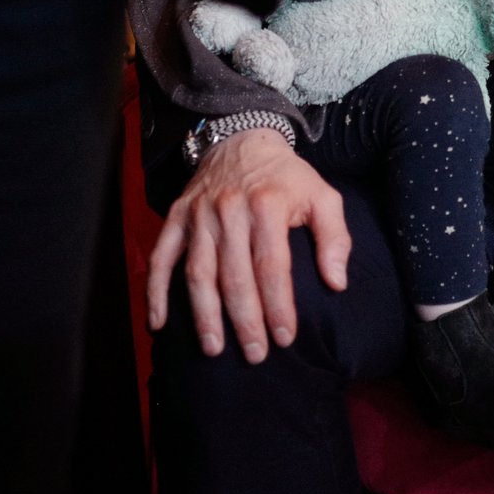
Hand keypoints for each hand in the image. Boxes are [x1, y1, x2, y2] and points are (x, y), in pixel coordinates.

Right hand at [147, 126, 349, 359]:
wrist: (242, 139)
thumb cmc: (287, 178)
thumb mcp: (322, 195)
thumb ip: (335, 238)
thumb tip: (337, 283)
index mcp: (268, 204)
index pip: (273, 265)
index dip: (278, 305)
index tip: (285, 338)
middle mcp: (230, 210)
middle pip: (235, 274)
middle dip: (245, 319)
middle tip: (255, 354)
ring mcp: (199, 215)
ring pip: (199, 271)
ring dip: (204, 314)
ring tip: (214, 348)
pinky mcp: (176, 217)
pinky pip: (162, 257)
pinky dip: (156, 292)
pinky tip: (158, 324)